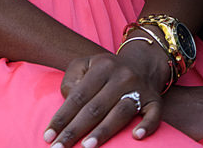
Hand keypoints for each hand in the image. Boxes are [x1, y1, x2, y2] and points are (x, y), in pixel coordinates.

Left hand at [43, 44, 169, 146]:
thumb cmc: (106, 70)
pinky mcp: (155, 101)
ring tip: (86, 147)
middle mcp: (121, 76)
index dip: (62, 117)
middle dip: (75, 131)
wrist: (143, 63)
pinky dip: (146, 126)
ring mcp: (139, 89)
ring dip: (103, 131)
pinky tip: (136, 137)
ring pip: (120, 112)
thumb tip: (69, 99)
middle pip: (95, 107)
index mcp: (102, 66)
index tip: (48, 137)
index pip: (78, 96)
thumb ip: (72, 79)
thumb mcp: (86, 64)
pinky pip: (153, 115)